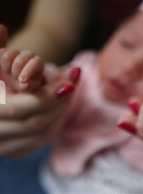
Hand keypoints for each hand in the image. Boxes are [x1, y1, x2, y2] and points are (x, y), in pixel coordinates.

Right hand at [0, 23, 80, 157]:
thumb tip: (3, 29)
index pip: (20, 109)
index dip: (47, 96)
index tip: (69, 81)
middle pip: (35, 123)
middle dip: (58, 102)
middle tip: (73, 81)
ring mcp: (5, 148)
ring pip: (41, 134)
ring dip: (60, 111)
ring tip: (68, 89)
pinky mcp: (15, 153)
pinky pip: (41, 140)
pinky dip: (55, 122)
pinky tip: (62, 104)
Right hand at [0, 47, 44, 91]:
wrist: (14, 80)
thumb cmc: (25, 84)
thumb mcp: (28, 87)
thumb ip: (28, 86)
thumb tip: (24, 84)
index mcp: (38, 63)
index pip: (35, 63)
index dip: (28, 71)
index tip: (21, 80)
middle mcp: (28, 54)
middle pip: (19, 62)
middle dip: (15, 74)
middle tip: (15, 78)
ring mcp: (16, 51)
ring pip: (7, 57)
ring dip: (6, 69)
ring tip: (9, 73)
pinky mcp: (5, 50)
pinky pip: (1, 53)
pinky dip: (0, 63)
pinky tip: (4, 68)